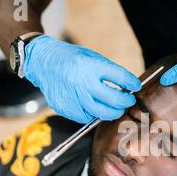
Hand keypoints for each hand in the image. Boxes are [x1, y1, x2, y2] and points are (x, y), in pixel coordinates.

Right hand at [24, 36, 141, 122]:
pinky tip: (93, 106)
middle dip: (125, 103)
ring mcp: (73, 97)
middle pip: (114, 101)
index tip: (135, 86)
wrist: (41, 61)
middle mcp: (82, 83)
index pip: (120, 78)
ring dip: (112, 112)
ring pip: (101, 114)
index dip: (131, 84)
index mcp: (91, 66)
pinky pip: (86, 118)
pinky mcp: (65, 108)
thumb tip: (127, 85)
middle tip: (128, 101)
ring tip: (114, 106)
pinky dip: (93, 115)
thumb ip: (109, 72)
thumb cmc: (70, 58)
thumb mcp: (91, 57)